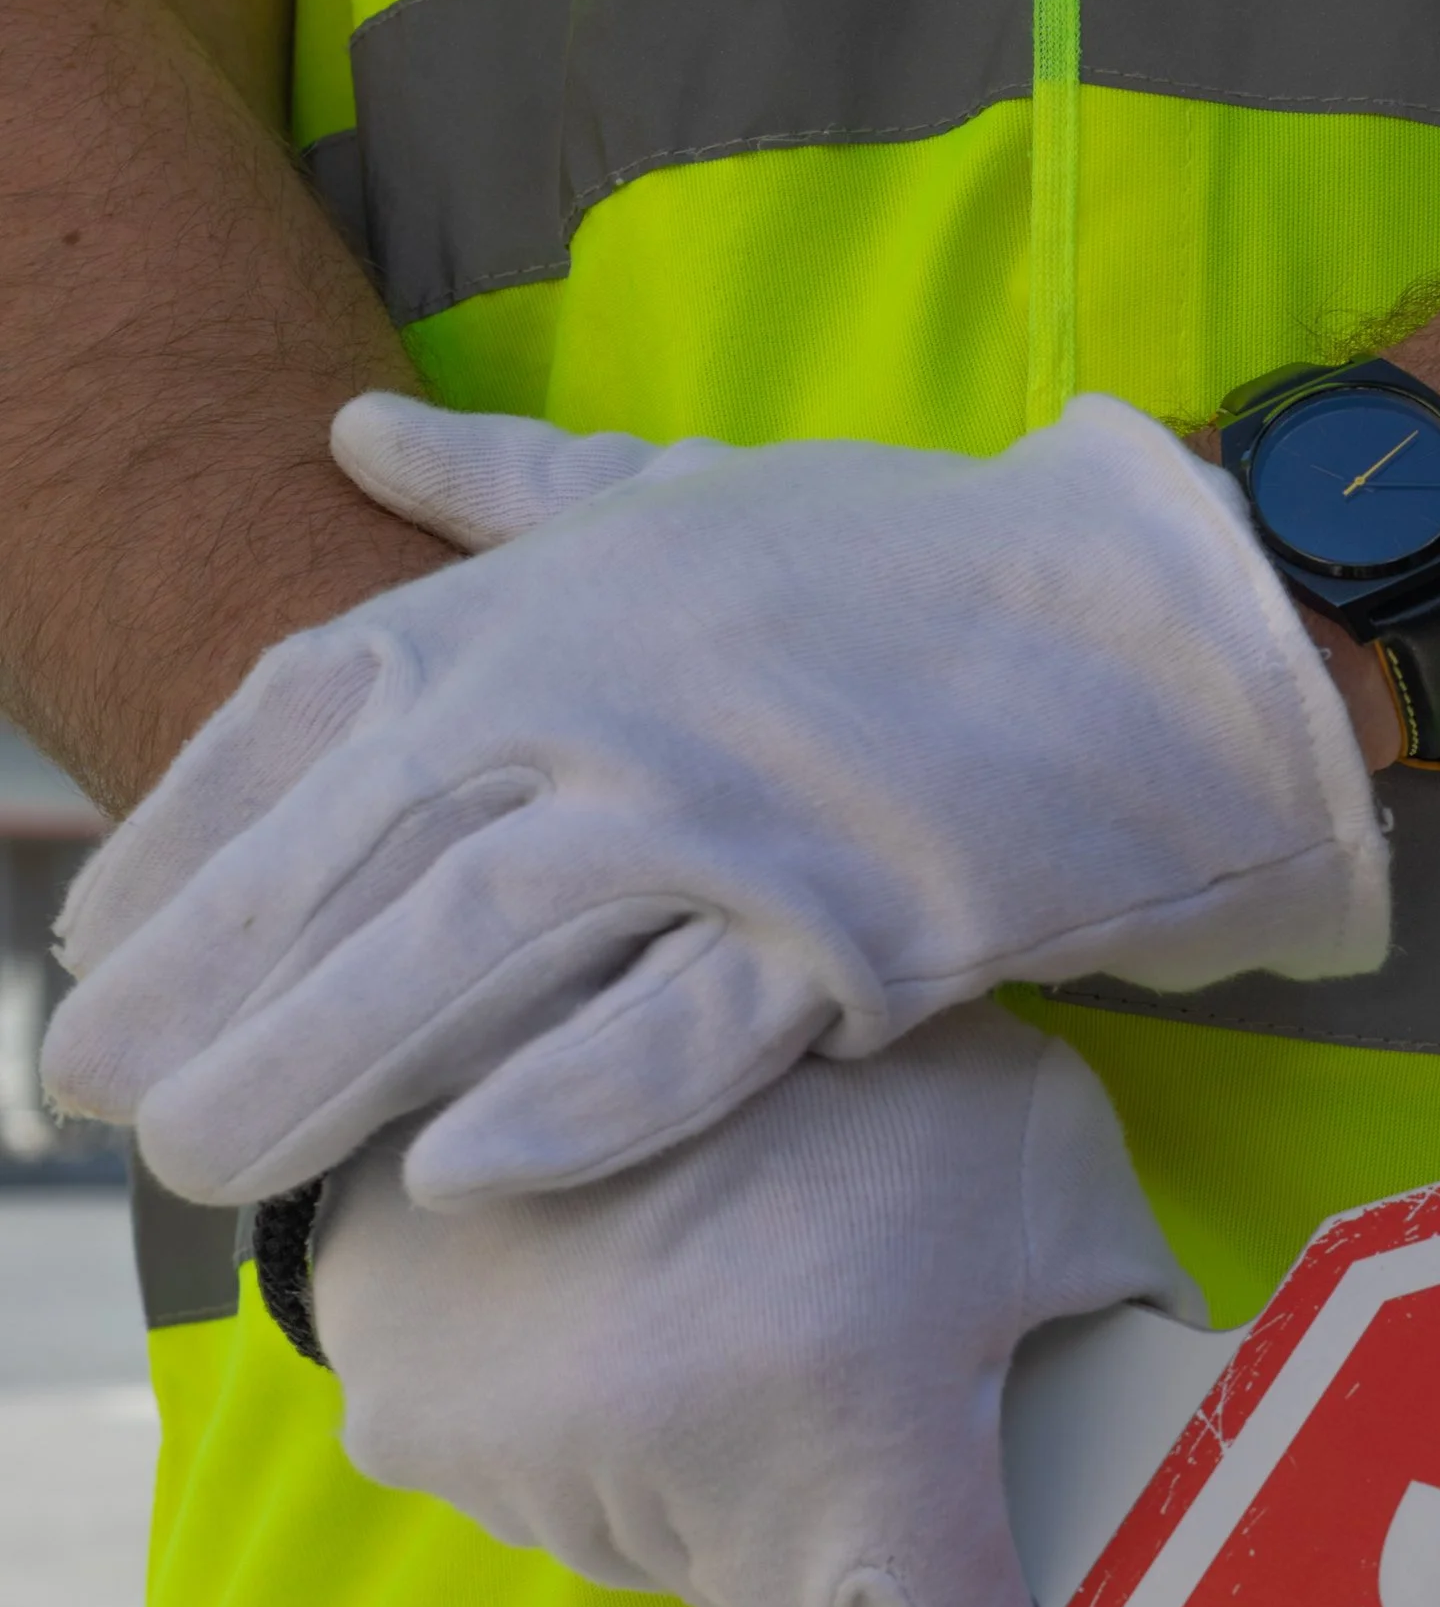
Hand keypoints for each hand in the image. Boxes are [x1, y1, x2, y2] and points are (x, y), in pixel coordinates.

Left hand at [44, 392, 1385, 1206]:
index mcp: (549, 598)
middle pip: (343, 860)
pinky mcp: (847, 924)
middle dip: (196, 989)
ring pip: (467, 953)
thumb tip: (354, 431)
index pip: (297, 722)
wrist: (1164, 616)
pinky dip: (573, 1100)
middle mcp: (600, 697)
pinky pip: (685, 1028)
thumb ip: (508, 486)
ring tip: (209, 1173)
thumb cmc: (922, 565)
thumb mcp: (692, 491)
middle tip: (92, 1104)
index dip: (173, 846)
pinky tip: (455, 1175)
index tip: (86, 949)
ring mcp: (719, 811)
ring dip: (319, 1066)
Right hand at [303, 1003, 1203, 1606]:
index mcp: (859, 1443)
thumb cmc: (841, 1041)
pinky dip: (576, 1415)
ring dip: (704, 1466)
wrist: (566, 913)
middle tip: (847, 1351)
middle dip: (844, 1520)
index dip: (996, 1601)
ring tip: (720, 1283)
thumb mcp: (1044, 1145)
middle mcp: (680, 1492)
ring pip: (664, 1551)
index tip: (993, 1528)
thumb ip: (1116, 1298)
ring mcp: (524, 1471)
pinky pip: (532, 1484)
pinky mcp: (406, 1425)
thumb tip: (1161, 1401)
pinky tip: (605, 1276)